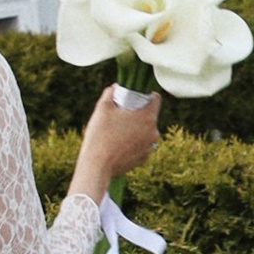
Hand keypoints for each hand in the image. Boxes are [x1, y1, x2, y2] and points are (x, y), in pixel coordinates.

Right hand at [75, 82, 160, 198]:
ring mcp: (150, 147)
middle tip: (121, 116)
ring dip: (136, 129)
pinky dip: (133, 143)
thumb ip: (110, 93)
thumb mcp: (102, 108)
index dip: (146, 95)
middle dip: (138, 114)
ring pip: (145, 131)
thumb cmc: (100, 135)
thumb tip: (115, 87)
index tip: (135, 98)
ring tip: (118, 131)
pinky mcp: (144, 158)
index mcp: (147, 117)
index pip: (155, 99)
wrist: (97, 166)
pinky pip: (141, 145)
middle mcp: (154, 132)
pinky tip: (119, 144)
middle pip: (149, 116)